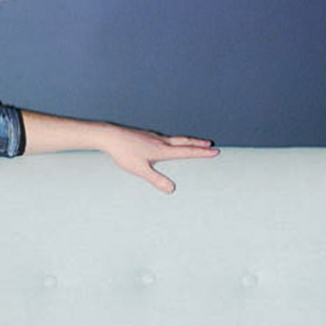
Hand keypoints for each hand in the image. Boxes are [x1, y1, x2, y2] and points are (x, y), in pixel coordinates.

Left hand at [98, 124, 218, 193]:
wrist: (110, 136)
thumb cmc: (124, 153)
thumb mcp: (140, 169)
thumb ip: (156, 179)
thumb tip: (172, 190)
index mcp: (162, 150)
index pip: (186, 151)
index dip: (202, 153)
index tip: (215, 151)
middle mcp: (161, 141)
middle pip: (184, 142)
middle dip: (198, 144)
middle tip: (211, 144)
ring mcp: (153, 136)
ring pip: (175, 138)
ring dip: (188, 140)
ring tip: (195, 142)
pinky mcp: (146, 135)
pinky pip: (166, 137)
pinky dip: (174, 139)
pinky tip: (169, 141)